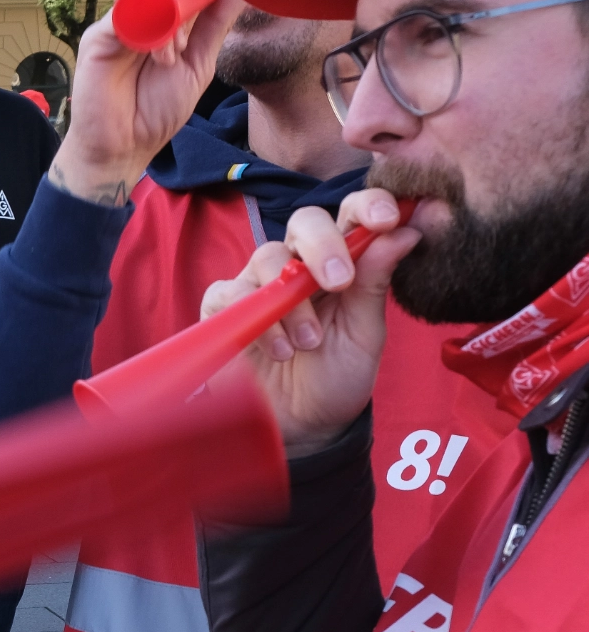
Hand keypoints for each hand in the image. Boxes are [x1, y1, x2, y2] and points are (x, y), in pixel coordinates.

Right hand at [47, 0, 243, 203]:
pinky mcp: (99, 36)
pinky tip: (160, 57)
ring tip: (174, 53)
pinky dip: (152, 28)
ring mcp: (121, 20)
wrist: (123, 147)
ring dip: (173, 10)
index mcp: (171, 16)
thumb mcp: (199, 63)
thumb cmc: (156, 110)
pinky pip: (128, 10)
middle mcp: (145, 11)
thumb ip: (215, 25)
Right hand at [201, 189, 418, 452]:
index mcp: (343, 262)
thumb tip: (408, 230)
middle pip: (304, 221)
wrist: (300, 427)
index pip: (352, 214)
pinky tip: (280, 351)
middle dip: (324, 245)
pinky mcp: (224, 308)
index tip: (388, 218)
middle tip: (339, 282)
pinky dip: (257, 320)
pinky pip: (230, 292)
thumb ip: (376, 282)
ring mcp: (259, 284)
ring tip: (309, 343)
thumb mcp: (365, 333)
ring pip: (267, 256)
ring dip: (293, 301)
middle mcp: (300, 264)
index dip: (368, 204)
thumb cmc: (337, 377)